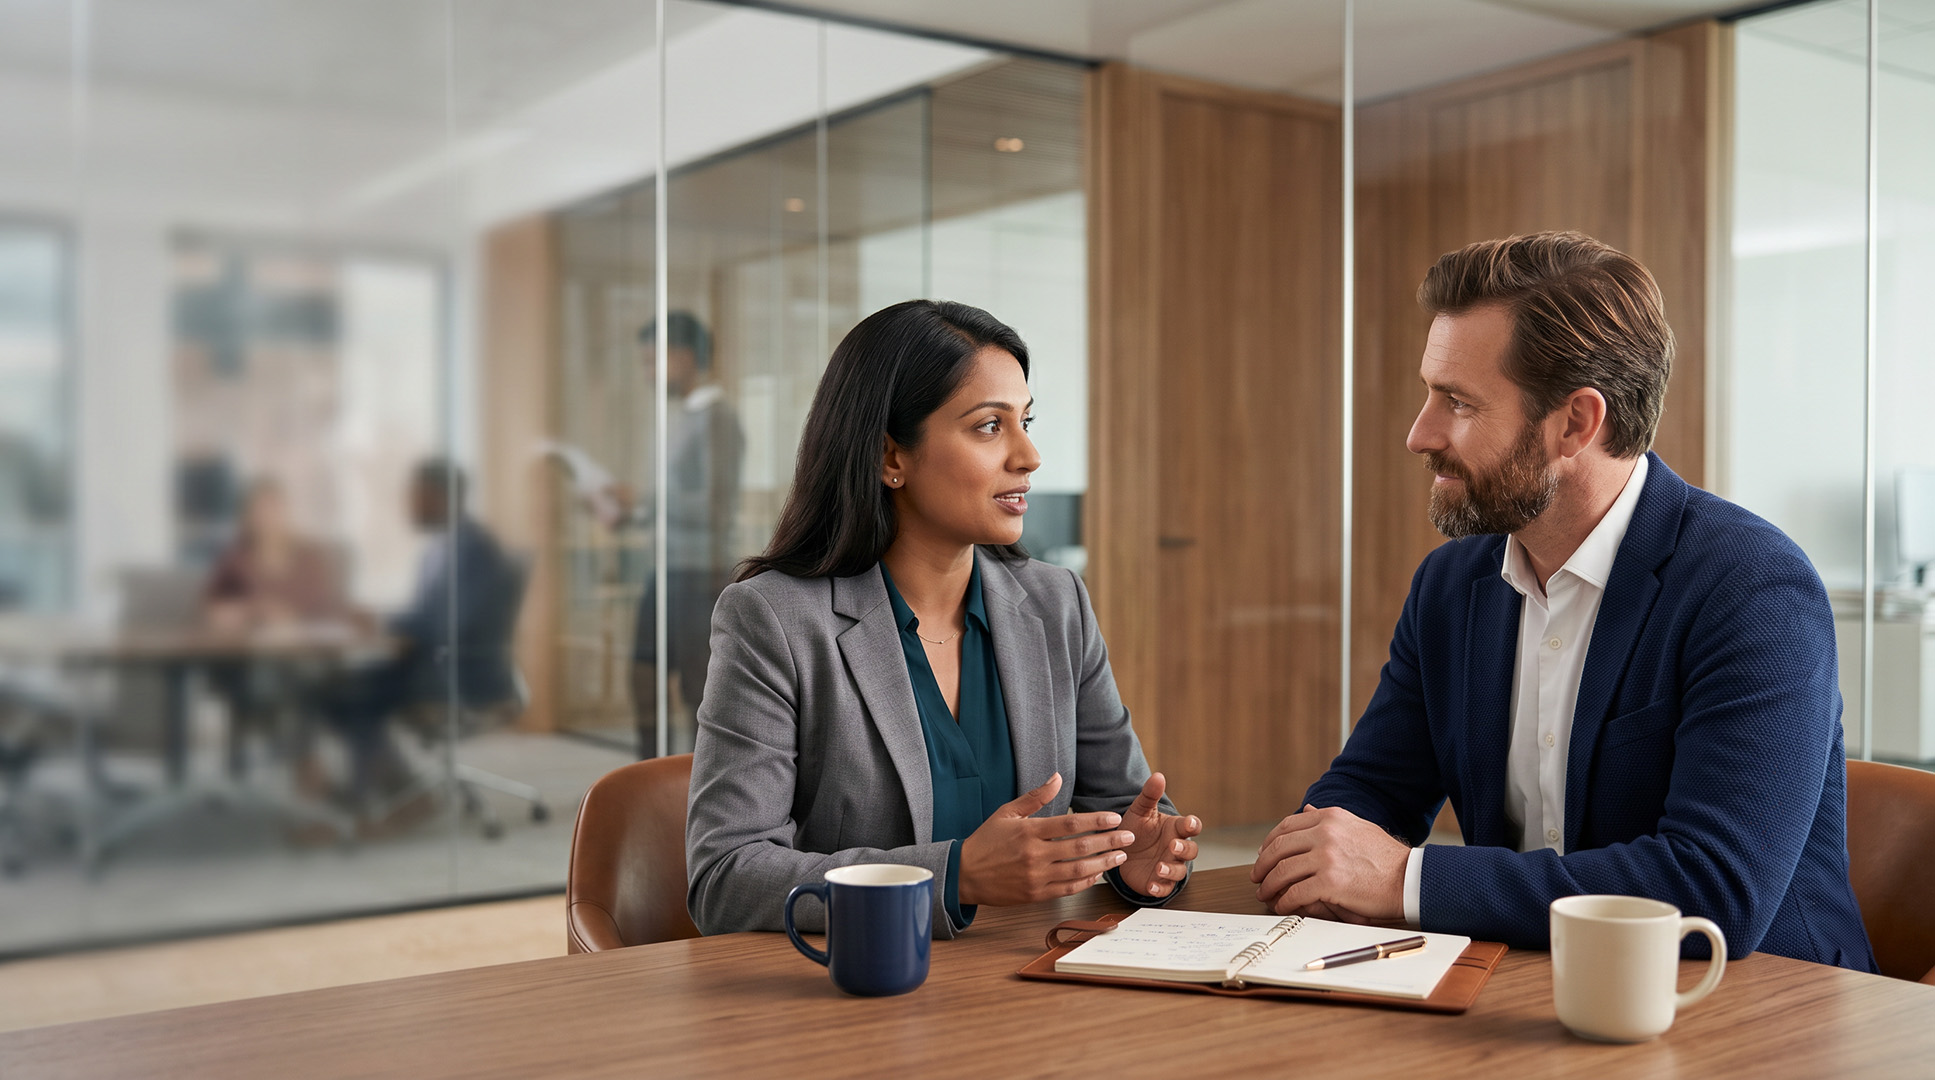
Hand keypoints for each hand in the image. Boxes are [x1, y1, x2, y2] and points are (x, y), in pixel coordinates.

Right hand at [958, 773, 1135, 906]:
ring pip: (1079, 871)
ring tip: (1120, 856)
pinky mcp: (1036, 894)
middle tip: (1128, 837)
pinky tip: (1098, 874)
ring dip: (1103, 863)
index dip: (1096, 821)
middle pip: (1080, 847)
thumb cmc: (986, 841)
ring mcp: (1036, 876)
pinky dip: (1086, 882)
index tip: (1114, 818)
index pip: (1070, 824)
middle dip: (1109, 841)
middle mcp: (1035, 855)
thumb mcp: (1007, 812)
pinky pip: (1068, 889)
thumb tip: (1058, 778)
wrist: (964, 874)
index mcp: (1029, 831)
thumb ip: (1035, 797)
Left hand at [1113, 772, 1200, 898]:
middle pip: (1191, 851)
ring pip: (1180, 871)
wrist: (1121, 851)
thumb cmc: (1136, 829)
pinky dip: (1160, 887)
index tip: (1189, 823)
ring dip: (1172, 870)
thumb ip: (1150, 794)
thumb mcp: (1140, 811)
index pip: (1192, 826)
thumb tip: (1158, 775)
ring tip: (1159, 867)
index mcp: (1175, 829)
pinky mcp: (1158, 882)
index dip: (1193, 825)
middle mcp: (1175, 849)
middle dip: (1184, 849)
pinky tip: (1152, 885)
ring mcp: (1169, 866)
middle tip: (1172, 846)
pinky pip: (1165, 888)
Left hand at [1250, 804, 1408, 923]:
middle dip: (1262, 865)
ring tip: (1266, 895)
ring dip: (1269, 886)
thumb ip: (1329, 820)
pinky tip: (1283, 906)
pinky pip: (1295, 894)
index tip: (1262, 855)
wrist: (1409, 879)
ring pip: (1282, 872)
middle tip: (1257, 877)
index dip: (1269, 843)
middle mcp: (1325, 833)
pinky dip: (1284, 902)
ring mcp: (1326, 857)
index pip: (1286, 827)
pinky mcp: (1330, 883)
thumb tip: (1308, 809)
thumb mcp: (1357, 826)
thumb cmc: (1386, 858)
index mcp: (1330, 817)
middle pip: (1279, 848)